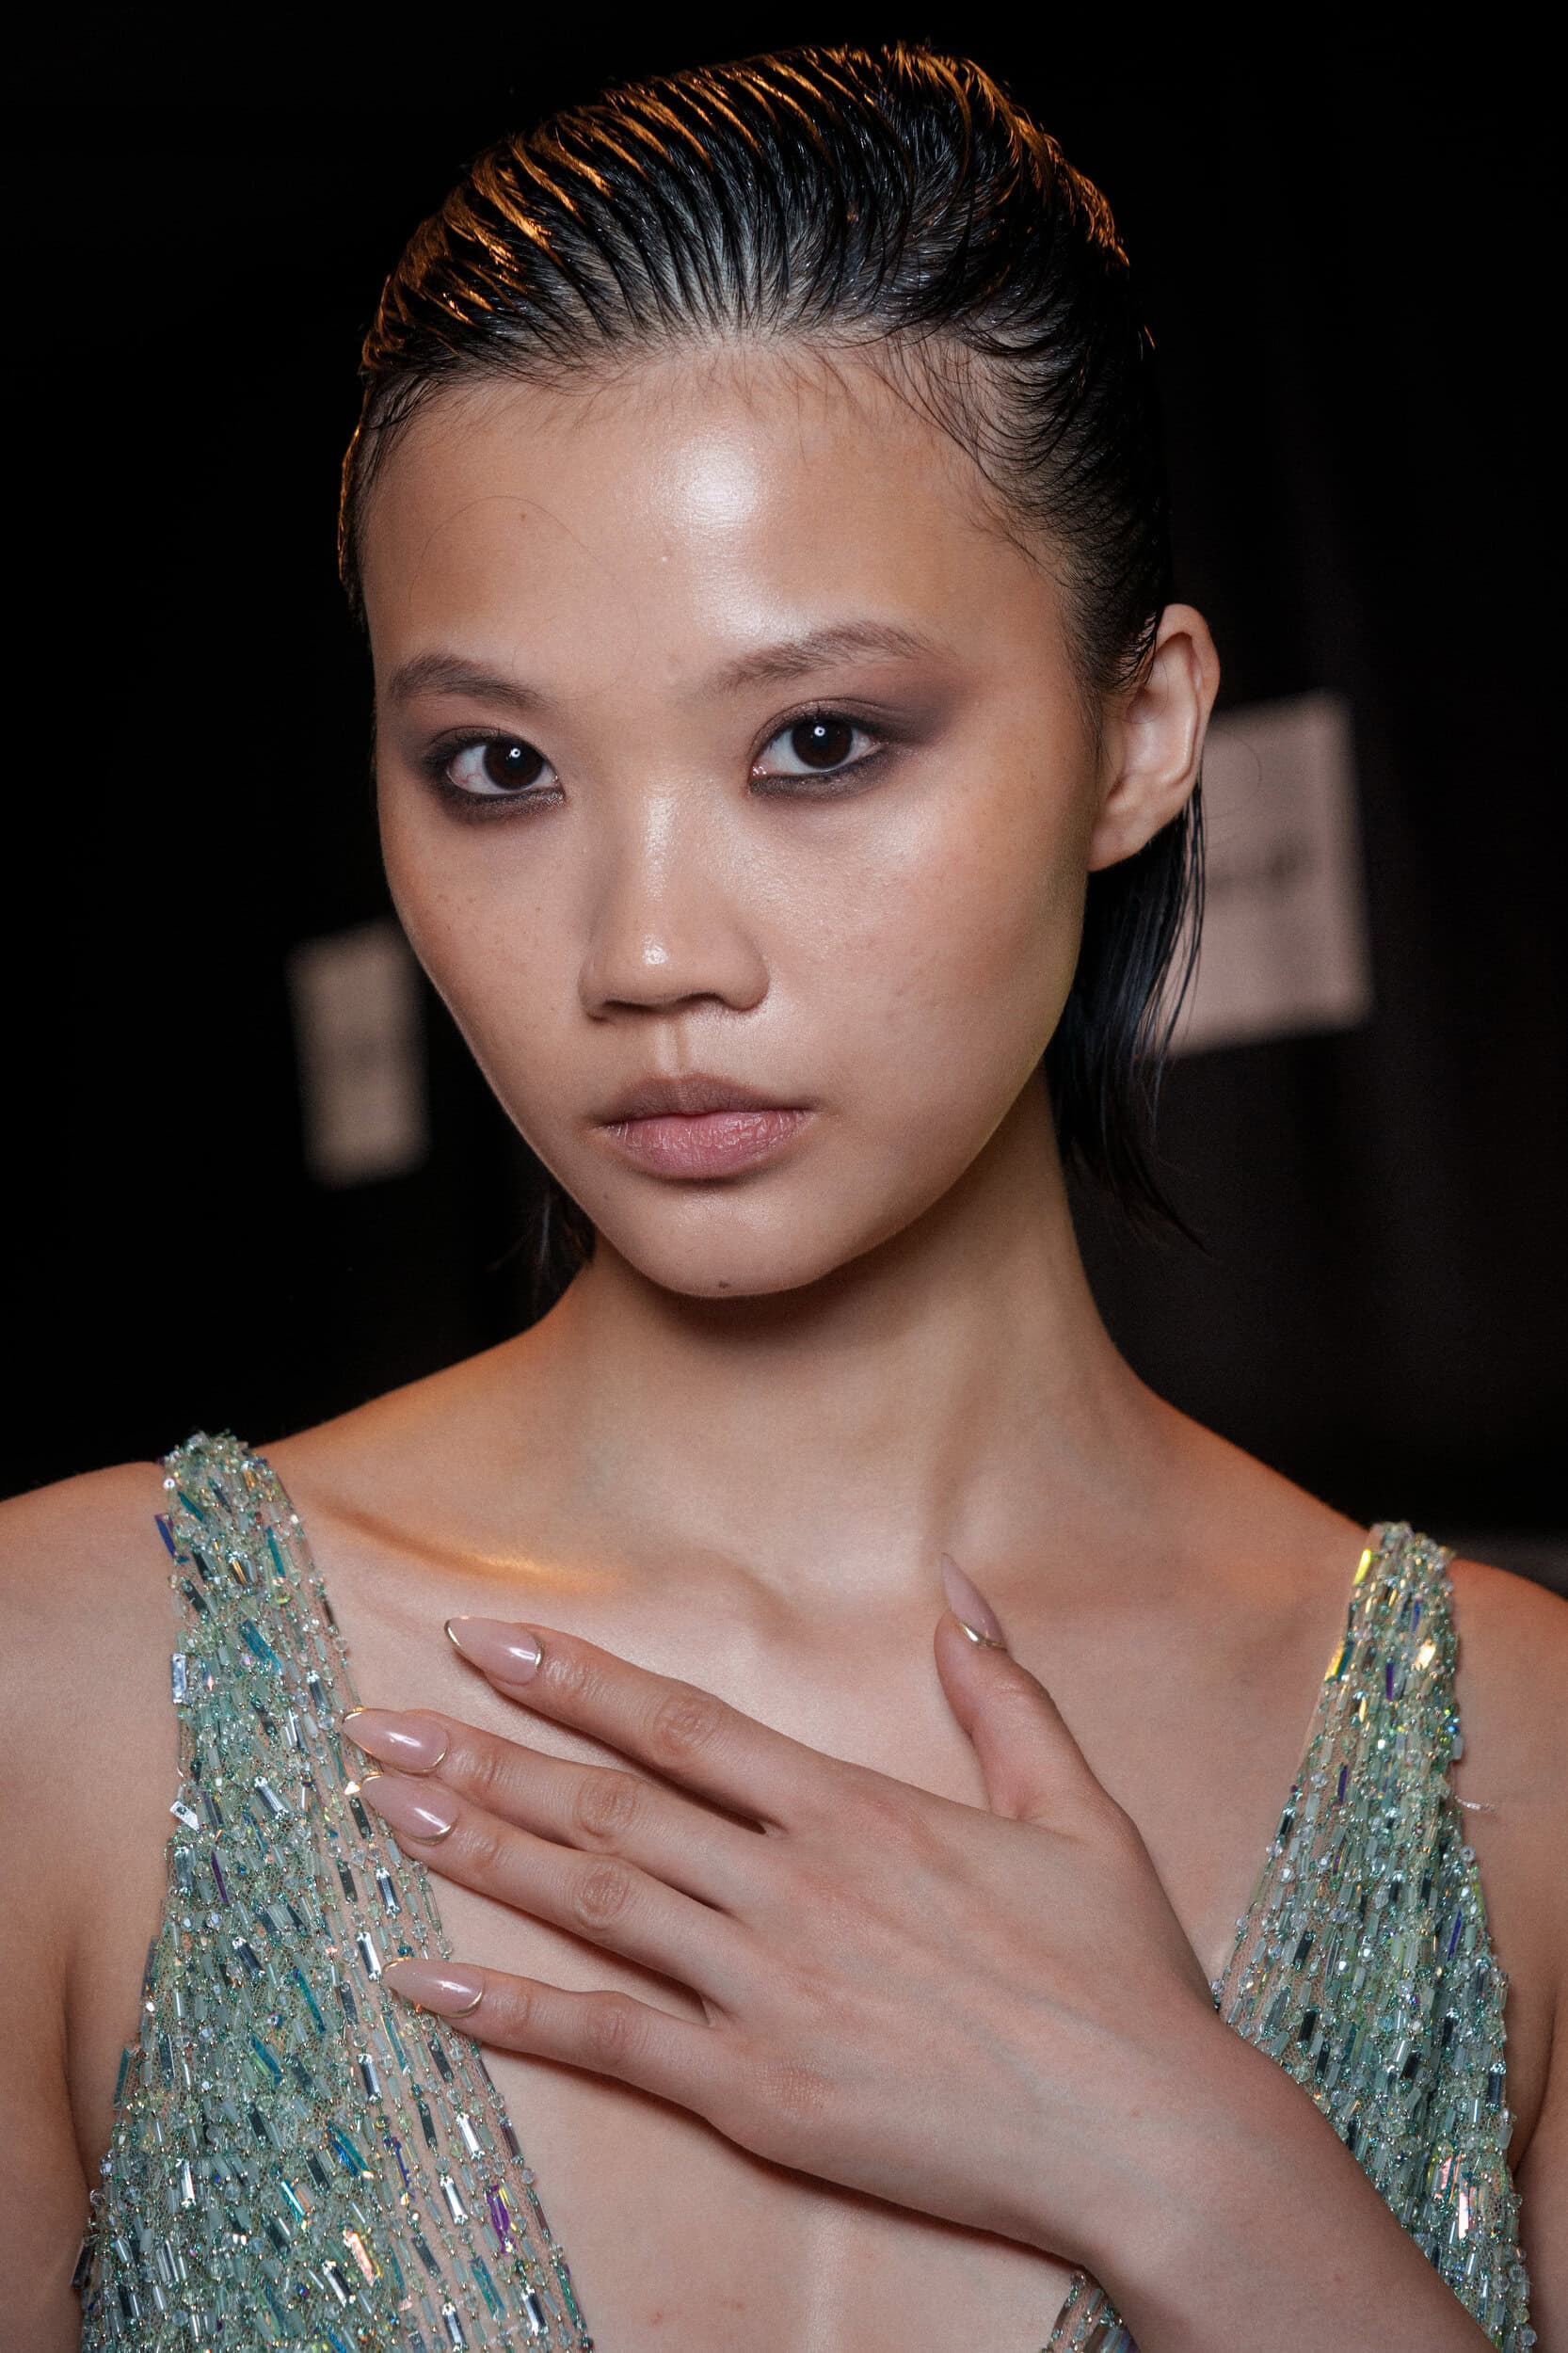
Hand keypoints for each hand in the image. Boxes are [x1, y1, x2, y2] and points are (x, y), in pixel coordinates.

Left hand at [345, 1560, 1223, 2258]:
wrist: (1150, 2133)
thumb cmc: (1120, 1974)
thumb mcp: (1076, 1807)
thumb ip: (1004, 1693)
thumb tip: (958, 1590)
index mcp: (856, 1811)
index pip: (681, 1726)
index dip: (575, 1679)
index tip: (486, 1639)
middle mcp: (792, 1886)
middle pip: (607, 1805)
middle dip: (484, 1754)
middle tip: (376, 1723)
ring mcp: (766, 1990)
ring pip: (593, 1901)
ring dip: (479, 1849)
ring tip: (387, 1807)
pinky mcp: (758, 2092)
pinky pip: (609, 2040)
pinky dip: (510, 2007)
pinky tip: (429, 1980)